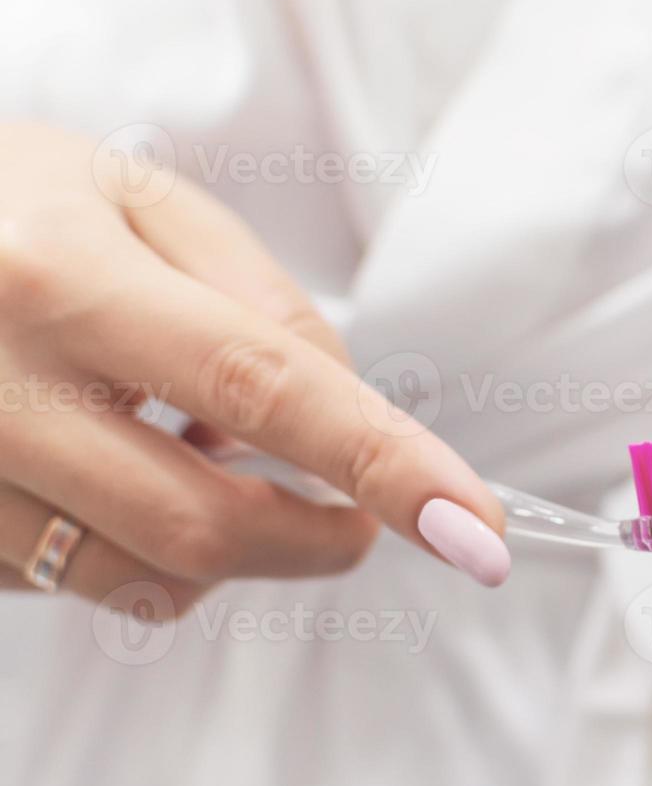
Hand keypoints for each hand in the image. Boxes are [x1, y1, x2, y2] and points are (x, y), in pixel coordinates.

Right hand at [0, 123, 508, 610]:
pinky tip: (120, 473)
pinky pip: (70, 583)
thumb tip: (349, 415)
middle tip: (362, 520)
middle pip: (200, 523)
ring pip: (136, 579)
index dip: (383, 465)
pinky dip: (136, 547)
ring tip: (204, 460)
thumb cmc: (10, 206)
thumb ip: (259, 303)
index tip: (472, 529)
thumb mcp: (140, 202)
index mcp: (59, 276)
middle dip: (318, 542)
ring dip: (223, 550)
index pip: (262, 385)